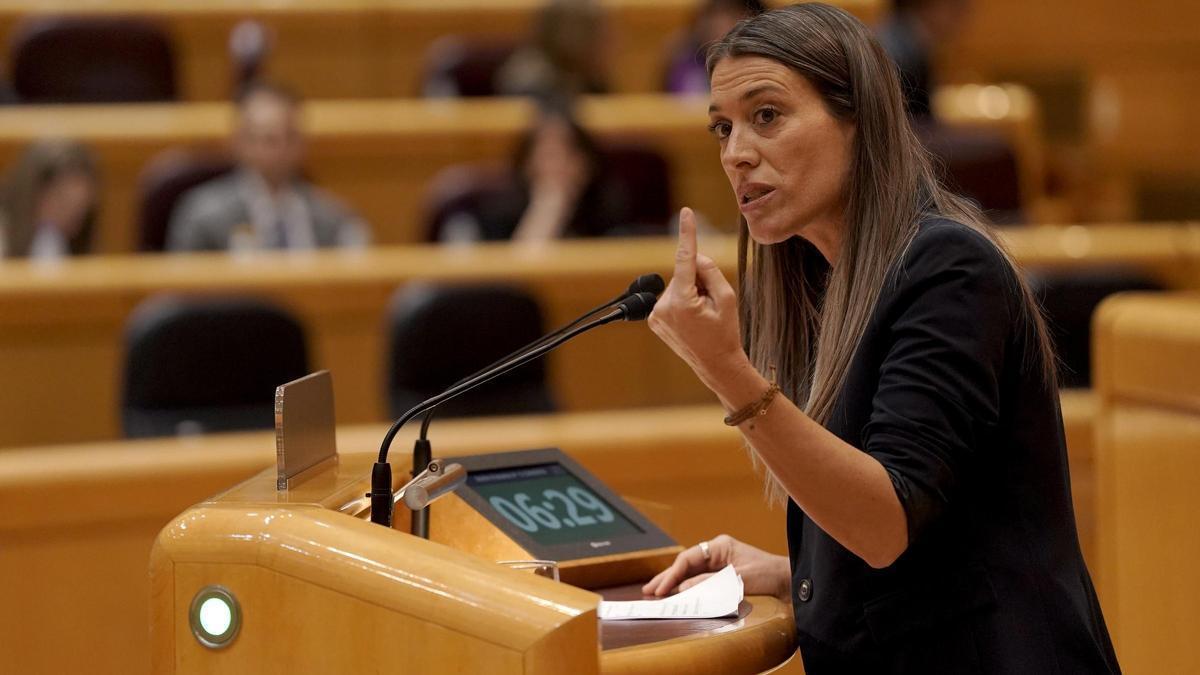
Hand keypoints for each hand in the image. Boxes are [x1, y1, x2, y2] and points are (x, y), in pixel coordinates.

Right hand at [642, 534, 790, 599]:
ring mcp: (720, 565)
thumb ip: (708, 583)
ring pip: (690, 574)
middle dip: (666, 578)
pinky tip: (677, 596)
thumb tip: (681, 588)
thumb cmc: (769, 575)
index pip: (687, 559)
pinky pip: (700, 582)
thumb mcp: (737, 579)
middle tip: (648, 591)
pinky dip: (688, 589)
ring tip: (656, 593)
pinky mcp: (724, 577)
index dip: (671, 575)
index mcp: (719, 546)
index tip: (660, 590)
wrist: (790, 583)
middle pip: (685, 565)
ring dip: (674, 584)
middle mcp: (717, 553)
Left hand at [647, 207, 745, 388]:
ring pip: (677, 286)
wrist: (716, 365)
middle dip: (699, 281)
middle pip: (684, 274)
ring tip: (702, 317)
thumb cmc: (725, 332)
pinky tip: (692, 321)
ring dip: (691, 294)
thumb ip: (709, 271)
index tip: (686, 212)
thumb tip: (694, 257)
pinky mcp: (654, 320)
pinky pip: (672, 298)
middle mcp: (663, 307)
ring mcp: (656, 315)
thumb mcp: (727, 298)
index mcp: (682, 301)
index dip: (687, 233)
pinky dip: (683, 302)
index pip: (685, 259)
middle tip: (711, 307)